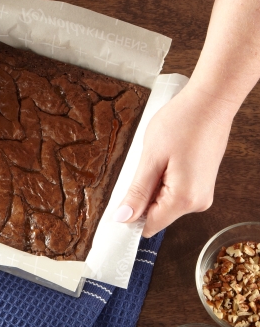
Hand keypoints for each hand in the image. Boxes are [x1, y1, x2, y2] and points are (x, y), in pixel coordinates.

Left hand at [114, 84, 236, 236]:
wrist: (211, 101)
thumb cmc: (183, 122)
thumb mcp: (151, 158)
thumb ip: (137, 192)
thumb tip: (123, 218)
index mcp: (184, 200)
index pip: (149, 226)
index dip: (129, 219)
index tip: (115, 210)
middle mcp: (197, 202)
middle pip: (156, 215)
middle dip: (141, 198)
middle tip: (139, 169)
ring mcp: (202, 193)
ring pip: (164, 203)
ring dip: (151, 187)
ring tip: (155, 160)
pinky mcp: (201, 184)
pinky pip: (173, 192)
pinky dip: (161, 182)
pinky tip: (163, 160)